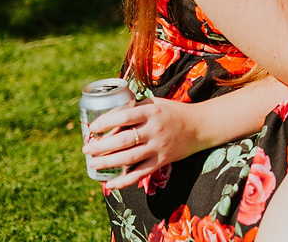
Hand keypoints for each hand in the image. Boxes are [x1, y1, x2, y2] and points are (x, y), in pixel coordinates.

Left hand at [82, 98, 200, 190]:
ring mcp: (159, 147)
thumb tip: (107, 117)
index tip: (92, 128)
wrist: (201, 126)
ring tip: (92, 164)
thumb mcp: (156, 103)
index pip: (124, 117)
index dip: (105, 123)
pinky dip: (123, 181)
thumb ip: (135, 108)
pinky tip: (110, 184)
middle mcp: (155, 129)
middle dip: (100, 147)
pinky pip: (140, 174)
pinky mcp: (162, 161)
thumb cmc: (173, 112)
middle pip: (123, 141)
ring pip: (128, 158)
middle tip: (86, 150)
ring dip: (107, 163)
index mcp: (152, 112)